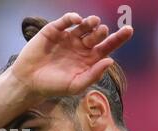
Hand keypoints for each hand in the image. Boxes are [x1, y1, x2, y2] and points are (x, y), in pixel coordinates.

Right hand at [11, 12, 133, 95]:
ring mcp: (67, 38)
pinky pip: (66, 21)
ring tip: (93, 23)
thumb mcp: (75, 85)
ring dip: (91, 22)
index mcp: (88, 60)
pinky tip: (77, 21)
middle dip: (101, 32)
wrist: (28, 82)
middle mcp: (80, 47)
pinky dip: (73, 18)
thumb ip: (93, 75)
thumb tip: (111, 60)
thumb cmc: (52, 86)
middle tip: (100, 32)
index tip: (129, 30)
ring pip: (84, 26)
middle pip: (97, 35)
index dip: (119, 38)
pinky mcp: (54, 31)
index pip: (107, 46)